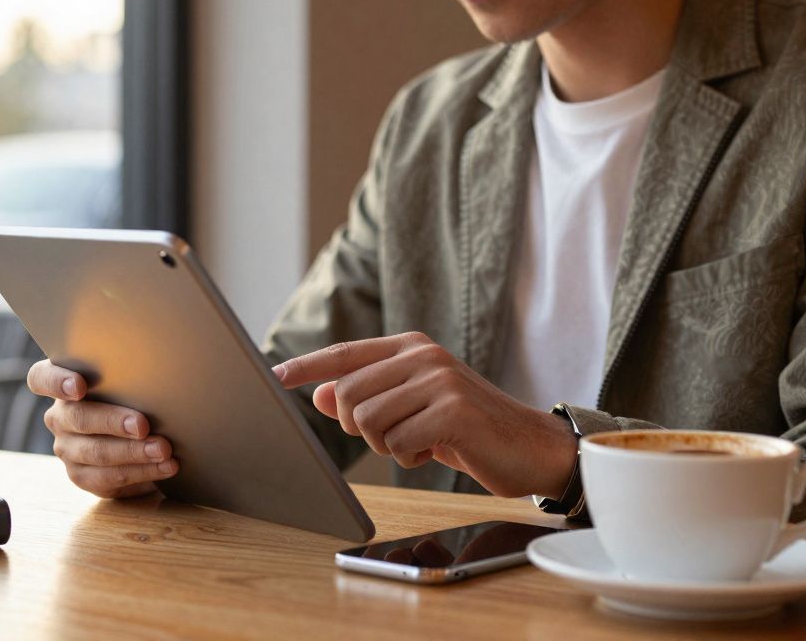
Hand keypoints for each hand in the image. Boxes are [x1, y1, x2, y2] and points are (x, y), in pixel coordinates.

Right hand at [27, 359, 178, 498]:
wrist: (141, 437)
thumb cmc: (133, 396)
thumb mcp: (127, 382)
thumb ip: (129, 376)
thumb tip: (158, 372)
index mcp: (61, 384)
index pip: (42, 378)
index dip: (56, 381)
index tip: (79, 386)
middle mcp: (59, 417)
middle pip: (78, 418)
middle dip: (113, 422)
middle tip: (143, 425)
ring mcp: (67, 449)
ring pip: (96, 452)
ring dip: (134, 452)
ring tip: (163, 450)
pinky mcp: (82, 476)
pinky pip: (110, 477)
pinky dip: (142, 471)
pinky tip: (165, 466)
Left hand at [272, 332, 576, 497]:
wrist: (531, 447)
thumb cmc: (469, 430)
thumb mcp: (412, 410)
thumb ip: (369, 397)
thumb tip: (319, 393)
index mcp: (411, 348)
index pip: (345, 354)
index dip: (307, 366)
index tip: (274, 375)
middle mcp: (423, 356)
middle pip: (347, 394)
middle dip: (357, 429)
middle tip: (391, 438)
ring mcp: (439, 380)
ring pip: (367, 420)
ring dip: (385, 447)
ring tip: (419, 443)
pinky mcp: (453, 410)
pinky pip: (397, 442)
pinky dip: (408, 458)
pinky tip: (435, 452)